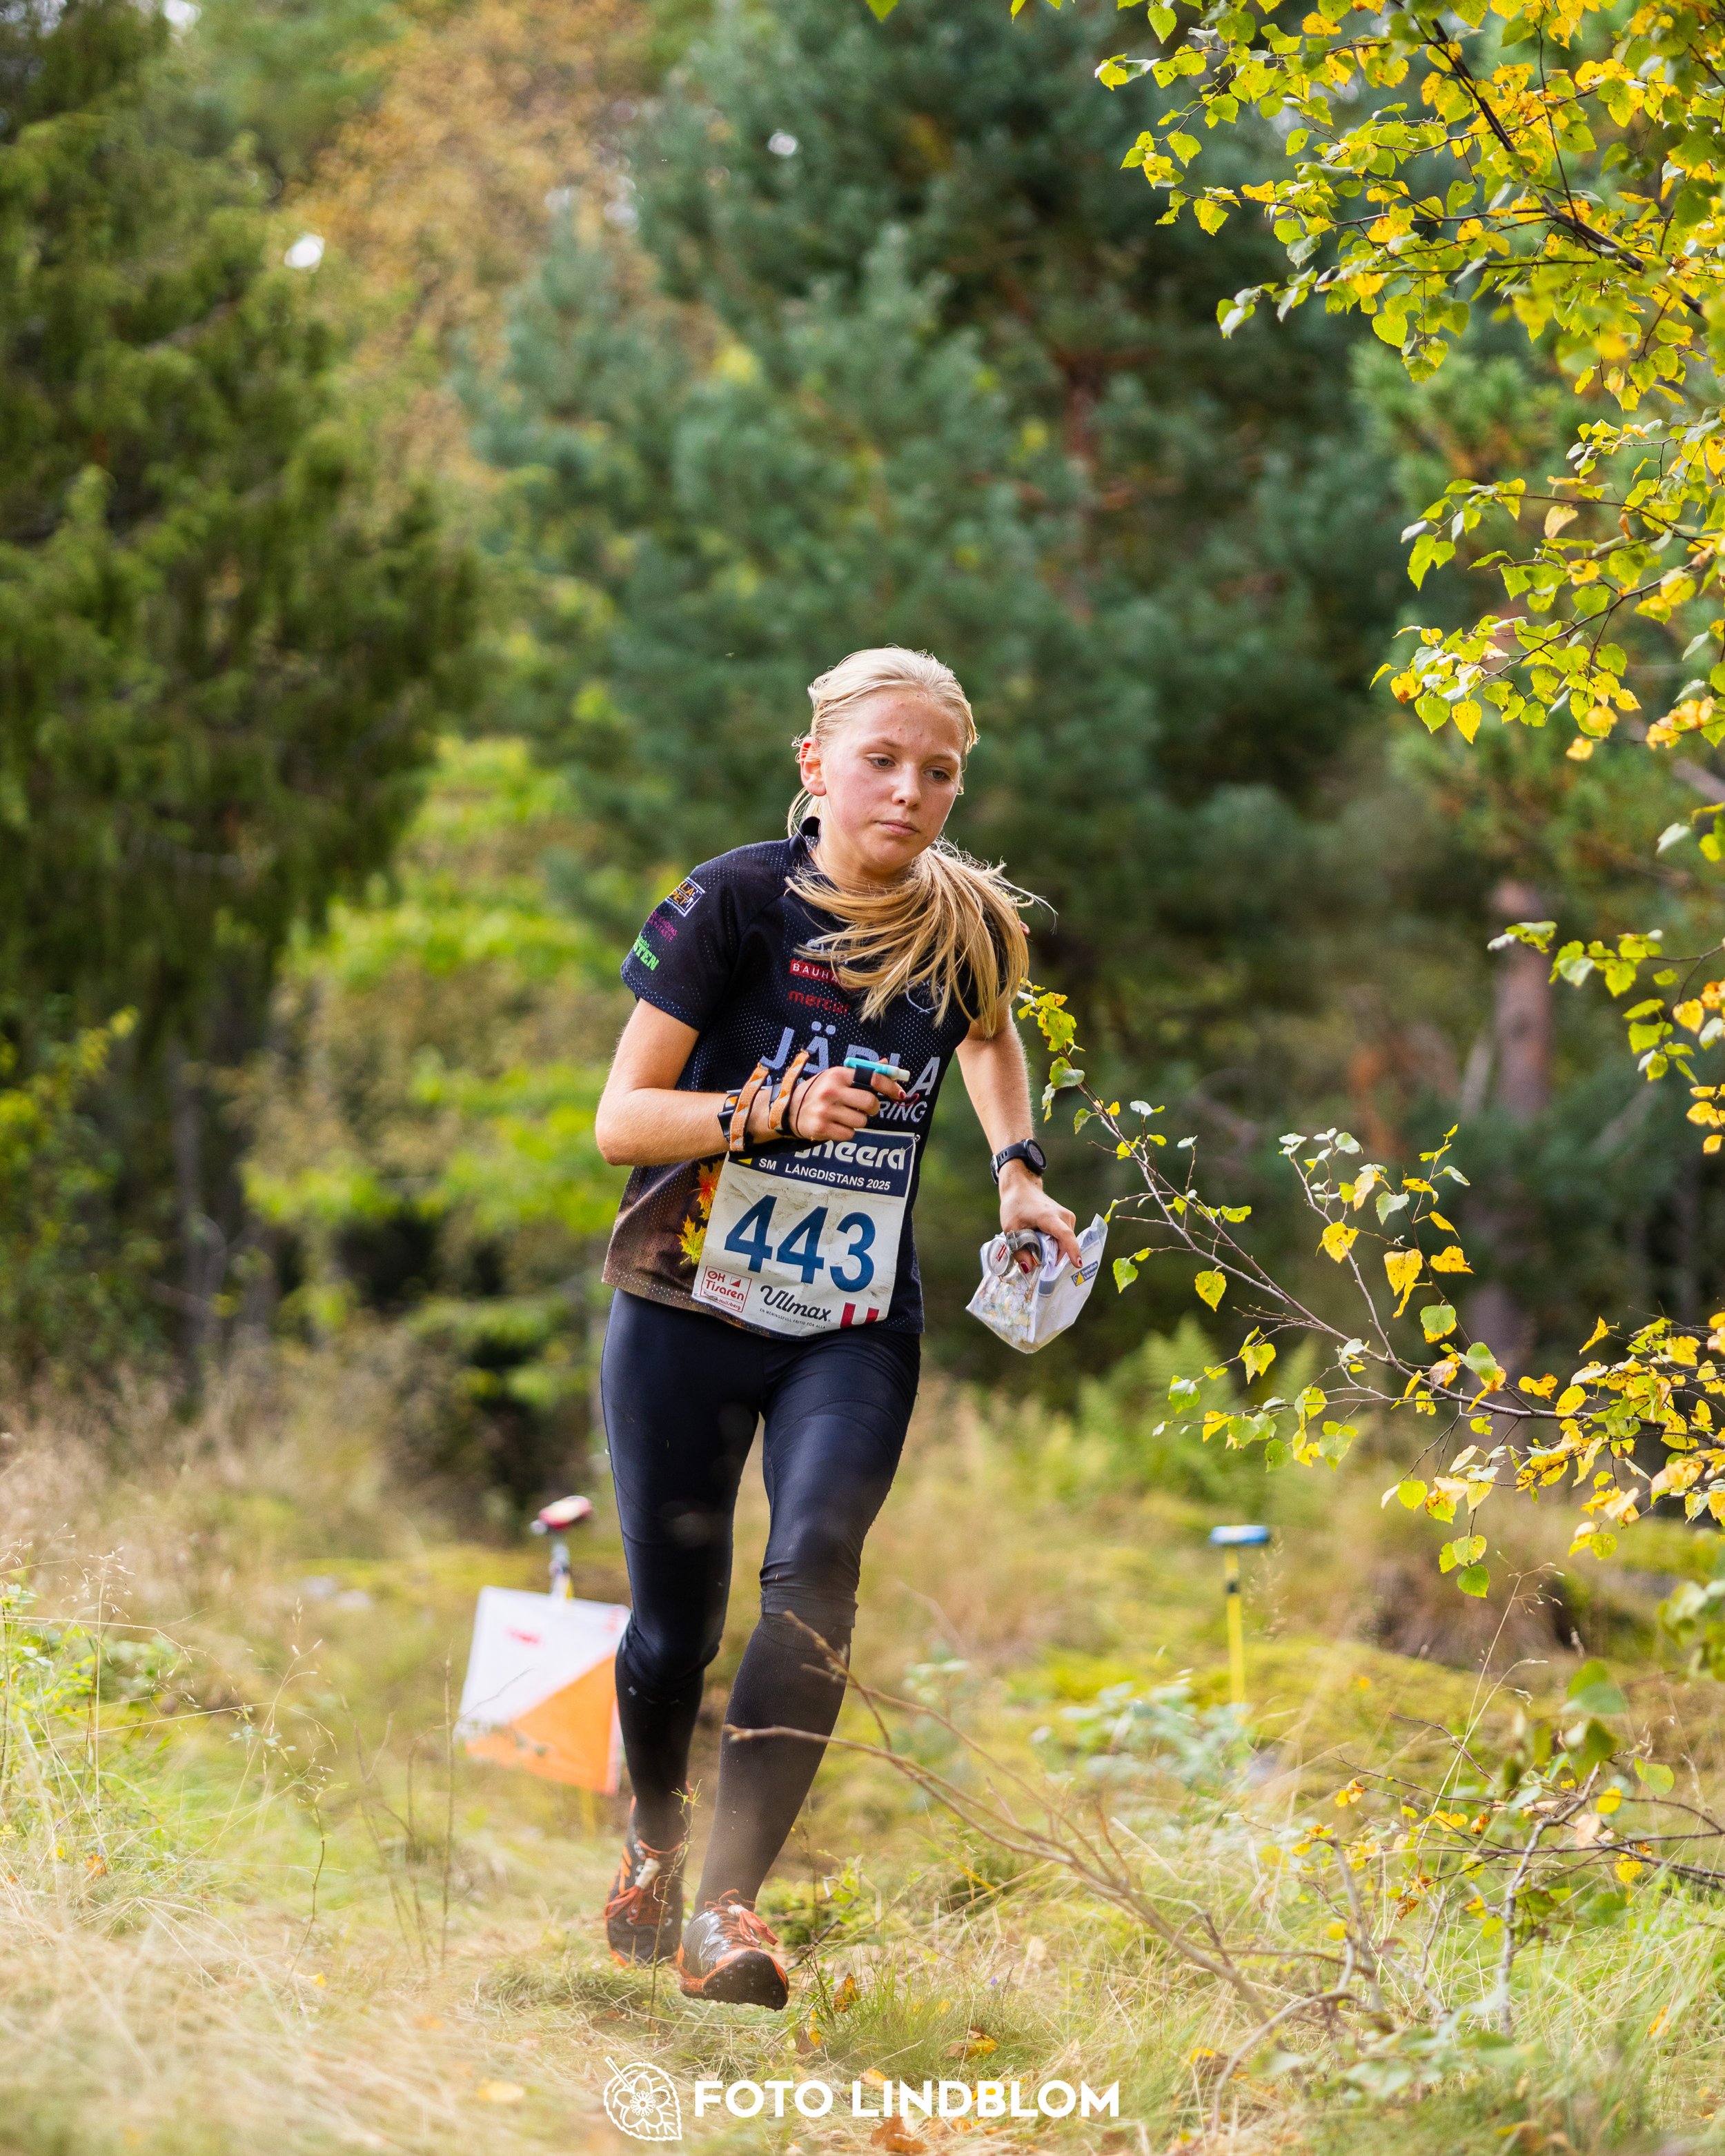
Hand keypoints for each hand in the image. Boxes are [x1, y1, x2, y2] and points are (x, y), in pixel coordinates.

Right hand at [750, 1064, 903, 1143]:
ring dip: (858, 1121)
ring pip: (861, 1121)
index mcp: (837, 1074)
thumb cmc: (819, 1091)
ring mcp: (826, 1110)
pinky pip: (849, 1134)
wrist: (789, 1109)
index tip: (899, 1094)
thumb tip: (887, 1066)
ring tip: (844, 1116)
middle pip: (870, 1103)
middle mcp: (831, 1091)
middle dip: (873, 1108)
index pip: (872, 1079)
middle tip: (867, 1108)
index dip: (890, 1087)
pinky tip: (836, 1125)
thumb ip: (861, 1073)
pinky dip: (847, 1132)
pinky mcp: (822, 1128)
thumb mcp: (836, 1077)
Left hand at [998, 1161, 1081, 1269]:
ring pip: (1065, 1243)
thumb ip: (1019, 1250)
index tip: (1078, 1264)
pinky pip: (1064, 1239)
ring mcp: (1068, 1217)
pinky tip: (1043, 1243)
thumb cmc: (1015, 1206)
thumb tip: (1028, 1269)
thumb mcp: (1010, 1229)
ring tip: (1037, 1249)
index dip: (1072, 1250)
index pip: (1065, 1235)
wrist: (1022, 1188)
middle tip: (1039, 1265)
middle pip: (1065, 1244)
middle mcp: (1063, 1216)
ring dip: (1053, 1251)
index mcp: (1048, 1217)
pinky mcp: (1068, 1219)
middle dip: (1054, 1258)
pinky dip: (1055, 1245)